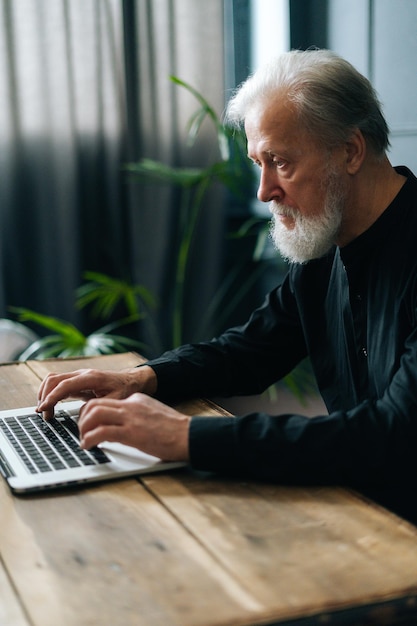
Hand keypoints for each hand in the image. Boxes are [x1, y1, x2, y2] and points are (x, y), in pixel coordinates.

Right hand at [37, 366, 156, 419]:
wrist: (132, 380)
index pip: (65, 384)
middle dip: (45, 396)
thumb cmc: (126, 390)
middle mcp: (83, 374)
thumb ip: (102, 407)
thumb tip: (87, 417)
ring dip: (45, 393)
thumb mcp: (117, 400)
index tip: (44, 409)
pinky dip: (50, 392)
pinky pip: (58, 383)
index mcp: (92, 378)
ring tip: (45, 411)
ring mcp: (79, 376)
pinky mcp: (77, 380)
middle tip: (43, 414)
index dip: (52, 397)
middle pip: (54, 379)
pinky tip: (50, 405)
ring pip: (53, 379)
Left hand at [78, 393, 189, 460]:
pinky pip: (101, 432)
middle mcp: (131, 405)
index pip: (106, 401)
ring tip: (84, 440)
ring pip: (94, 414)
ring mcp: (131, 417)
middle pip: (94, 404)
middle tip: (82, 431)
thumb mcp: (152, 416)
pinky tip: (88, 446)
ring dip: (83, 428)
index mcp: (136, 400)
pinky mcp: (131, 432)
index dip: (92, 413)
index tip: (88, 424)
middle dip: (82, 418)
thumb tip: (120, 428)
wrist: (189, 435)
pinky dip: (89, 439)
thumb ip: (137, 417)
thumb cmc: (175, 431)